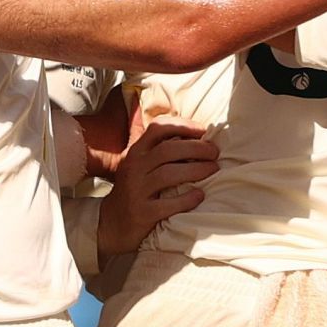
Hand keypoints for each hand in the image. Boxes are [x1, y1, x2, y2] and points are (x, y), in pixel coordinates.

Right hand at [97, 119, 215, 256]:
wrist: (111, 223)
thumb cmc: (131, 188)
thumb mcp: (133, 160)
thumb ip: (142, 135)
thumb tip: (140, 102)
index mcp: (136, 151)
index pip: (158, 128)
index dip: (183, 126)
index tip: (204, 131)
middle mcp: (135, 167)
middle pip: (169, 150)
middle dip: (196, 148)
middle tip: (215, 153)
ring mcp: (137, 190)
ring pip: (169, 174)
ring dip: (196, 170)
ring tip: (213, 170)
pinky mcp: (142, 212)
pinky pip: (167, 204)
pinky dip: (186, 199)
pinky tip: (200, 196)